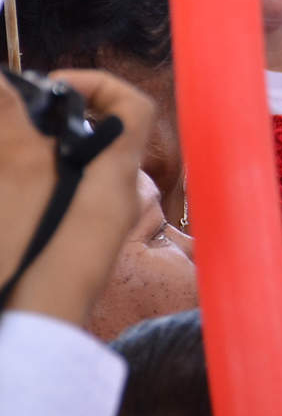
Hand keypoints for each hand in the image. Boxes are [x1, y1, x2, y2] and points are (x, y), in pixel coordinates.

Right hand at [4, 70, 155, 324]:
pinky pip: (70, 188)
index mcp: (116, 177)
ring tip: (10, 144)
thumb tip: (15, 92)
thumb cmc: (37, 263)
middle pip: (105, 129)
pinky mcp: (81, 238)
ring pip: (83, 158)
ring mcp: (102, 218)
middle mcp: (119, 194)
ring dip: (46, 143)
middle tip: (17, 114)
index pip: (136, 107)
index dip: (99, 84)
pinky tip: (14, 179)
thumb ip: (23, 139)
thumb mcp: (26, 185)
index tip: (51, 88)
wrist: (34, 331)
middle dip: (60, 113)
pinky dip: (44, 173)